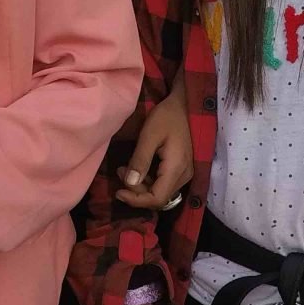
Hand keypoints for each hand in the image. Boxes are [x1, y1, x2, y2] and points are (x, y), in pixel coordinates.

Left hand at [117, 82, 193, 209]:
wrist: (185, 104)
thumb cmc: (167, 116)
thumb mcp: (149, 135)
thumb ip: (140, 160)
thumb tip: (129, 184)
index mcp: (176, 168)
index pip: (157, 198)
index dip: (136, 200)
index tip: (118, 192)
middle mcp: (184, 176)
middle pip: (159, 198)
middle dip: (136, 191)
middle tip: (120, 172)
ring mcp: (185, 173)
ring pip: (161, 192)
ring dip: (141, 186)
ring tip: (125, 169)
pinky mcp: (182, 169)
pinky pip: (165, 184)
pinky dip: (149, 181)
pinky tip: (138, 168)